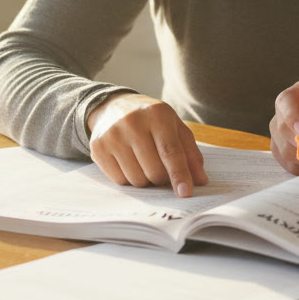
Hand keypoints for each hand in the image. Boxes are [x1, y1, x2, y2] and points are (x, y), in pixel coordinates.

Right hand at [86, 92, 207, 196]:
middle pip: (154, 171)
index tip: (185, 193)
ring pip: (137, 179)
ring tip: (144, 162)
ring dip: (145, 179)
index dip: (179, 175)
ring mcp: (112, 135)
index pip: (170, 151)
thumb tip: (201, 180)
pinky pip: (119, 180)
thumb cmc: (151, 120)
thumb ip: (190, 153)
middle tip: (162, 169)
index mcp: (157, 114)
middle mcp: (132, 122)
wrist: (114, 106)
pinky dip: (129, 178)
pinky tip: (129, 162)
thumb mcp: (175, 127)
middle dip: (162, 178)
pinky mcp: (98, 148)